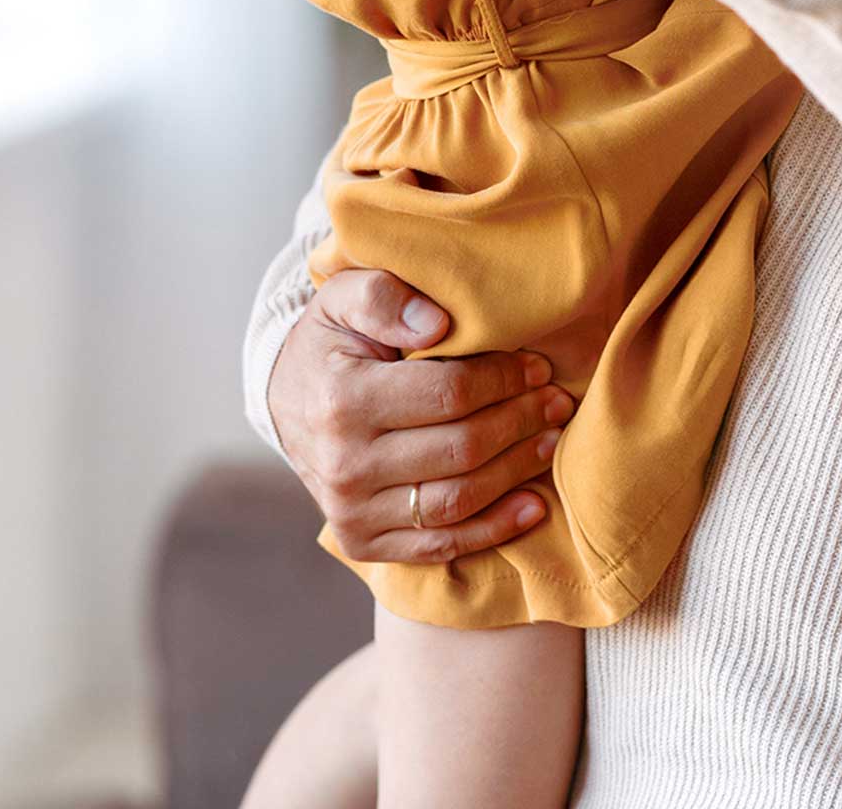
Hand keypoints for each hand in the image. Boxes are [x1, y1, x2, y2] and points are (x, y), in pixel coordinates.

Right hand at [264, 267, 575, 563]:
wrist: (285, 402)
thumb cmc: (330, 344)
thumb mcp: (344, 297)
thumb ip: (385, 296)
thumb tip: (437, 323)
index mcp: (342, 401)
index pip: (449, 394)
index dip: (503, 381)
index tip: (536, 366)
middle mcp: (344, 465)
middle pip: (461, 449)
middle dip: (520, 423)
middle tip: (557, 402)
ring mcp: (351, 510)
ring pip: (457, 501)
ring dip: (516, 472)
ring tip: (550, 441)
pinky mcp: (361, 541)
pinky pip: (439, 544)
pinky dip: (493, 530)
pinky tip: (532, 506)